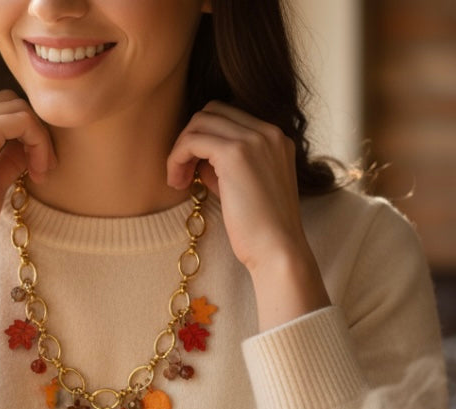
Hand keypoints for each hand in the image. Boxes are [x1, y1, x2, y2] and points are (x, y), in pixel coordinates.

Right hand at [0, 91, 55, 324]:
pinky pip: (24, 120)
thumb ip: (6, 157)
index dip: (22, 134)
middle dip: (32, 131)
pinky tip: (38, 172)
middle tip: (41, 168)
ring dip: (39, 138)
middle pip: (8, 102)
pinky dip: (39, 142)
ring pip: (19, 108)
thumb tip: (31, 145)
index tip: (34, 167)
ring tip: (41, 172)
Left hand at [166, 102, 329, 327]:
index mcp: (276, 138)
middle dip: (190, 138)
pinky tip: (179, 183)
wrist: (278, 250)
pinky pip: (192, 140)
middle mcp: (269, 132)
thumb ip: (226, 167)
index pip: (228, 116)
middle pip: (212, 111)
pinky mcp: (236, 153)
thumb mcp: (245, 188)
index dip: (204, 139)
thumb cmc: (261, 230)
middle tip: (182, 174)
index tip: (194, 170)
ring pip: (200, 122)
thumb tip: (197, 158)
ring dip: (181, 149)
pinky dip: (178, 158)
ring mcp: (254, 139)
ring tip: (179, 181)